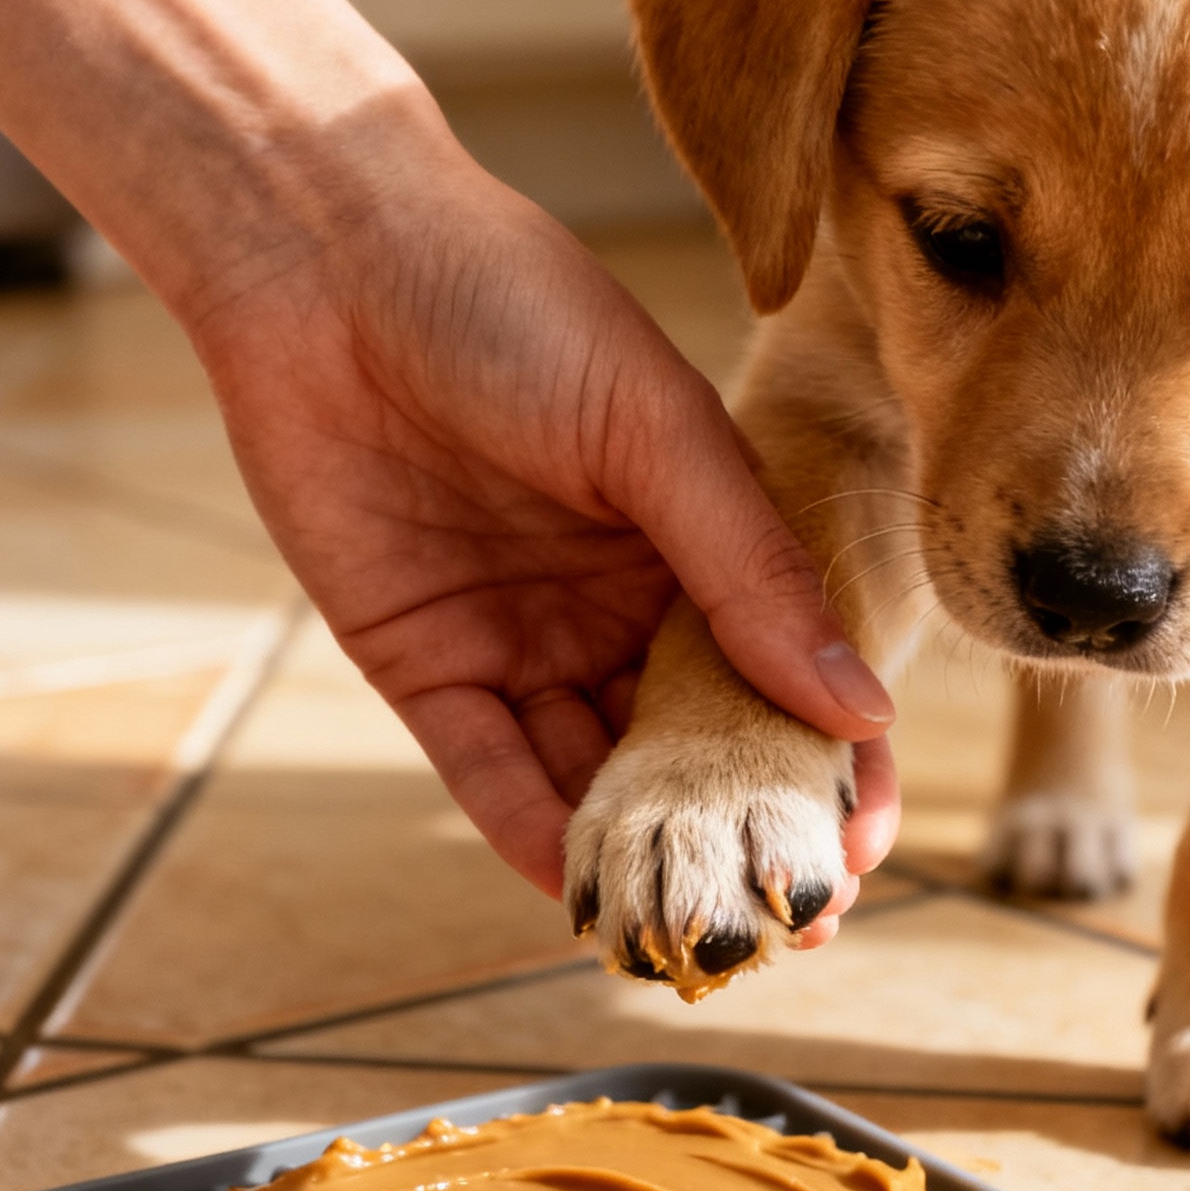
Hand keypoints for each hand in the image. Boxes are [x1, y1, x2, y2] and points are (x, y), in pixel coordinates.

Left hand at [193, 88, 898, 921]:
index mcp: (694, 543)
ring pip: (594, 776)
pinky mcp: (424, 666)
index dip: (820, 768)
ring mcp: (521, 642)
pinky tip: (575, 888)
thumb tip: (857, 706)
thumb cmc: (510, 304)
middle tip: (789, 924)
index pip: (779, 678)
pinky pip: (486, 771)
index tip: (860, 851)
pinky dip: (528, 832)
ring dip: (639, 854)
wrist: (329, 263)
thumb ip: (749, 569)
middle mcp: (614, 608)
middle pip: (690, 748)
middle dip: (735, 837)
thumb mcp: (658, 431)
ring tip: (688, 927)